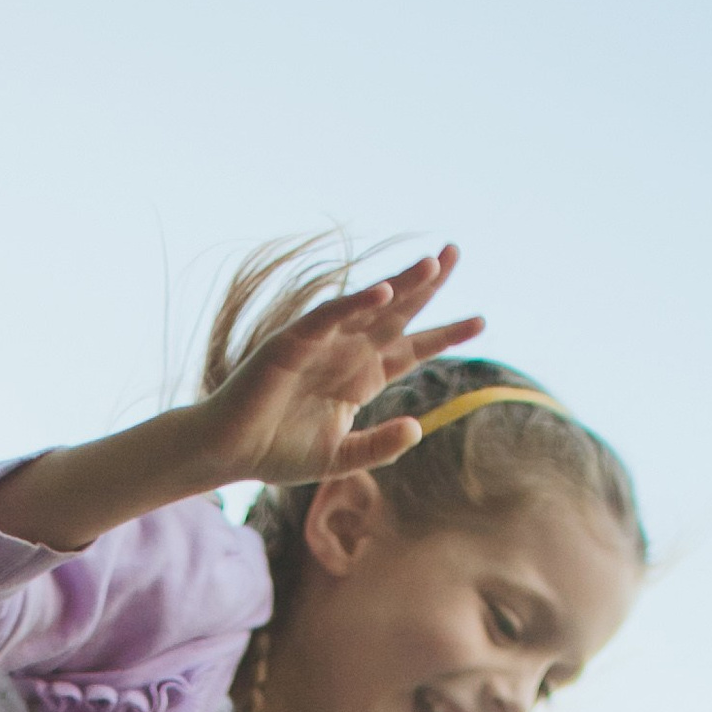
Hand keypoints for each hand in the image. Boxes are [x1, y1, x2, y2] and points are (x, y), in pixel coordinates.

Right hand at [189, 246, 485, 493]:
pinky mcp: (292, 343)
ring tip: (432, 264)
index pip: (411, 348)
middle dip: (427, 286)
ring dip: (399, 285)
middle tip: (456, 254)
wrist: (230, 452)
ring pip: (367, 308)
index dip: (444, 334)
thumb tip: (418, 428)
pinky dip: (353, 305)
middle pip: (396, 314)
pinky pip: (328, 319)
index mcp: (361, 377)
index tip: (480, 321)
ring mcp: (320, 344)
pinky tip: (382, 292)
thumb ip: (379, 447)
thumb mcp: (340, 458)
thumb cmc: (278, 453)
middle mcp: (346, 353)